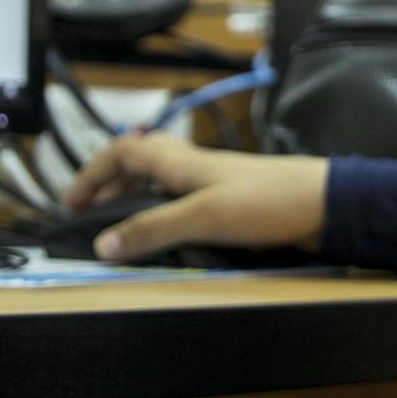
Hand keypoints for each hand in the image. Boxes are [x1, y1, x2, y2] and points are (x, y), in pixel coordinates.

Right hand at [63, 134, 329, 261]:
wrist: (324, 204)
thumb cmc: (269, 201)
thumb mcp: (203, 217)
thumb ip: (153, 230)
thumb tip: (104, 245)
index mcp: (180, 163)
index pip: (122, 152)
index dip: (92, 173)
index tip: (72, 202)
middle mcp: (193, 167)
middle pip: (139, 162)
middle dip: (109, 183)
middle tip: (90, 212)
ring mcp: (213, 183)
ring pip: (161, 180)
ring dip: (136, 196)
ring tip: (122, 225)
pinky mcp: (232, 202)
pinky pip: (184, 199)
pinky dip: (165, 211)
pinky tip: (170, 233)